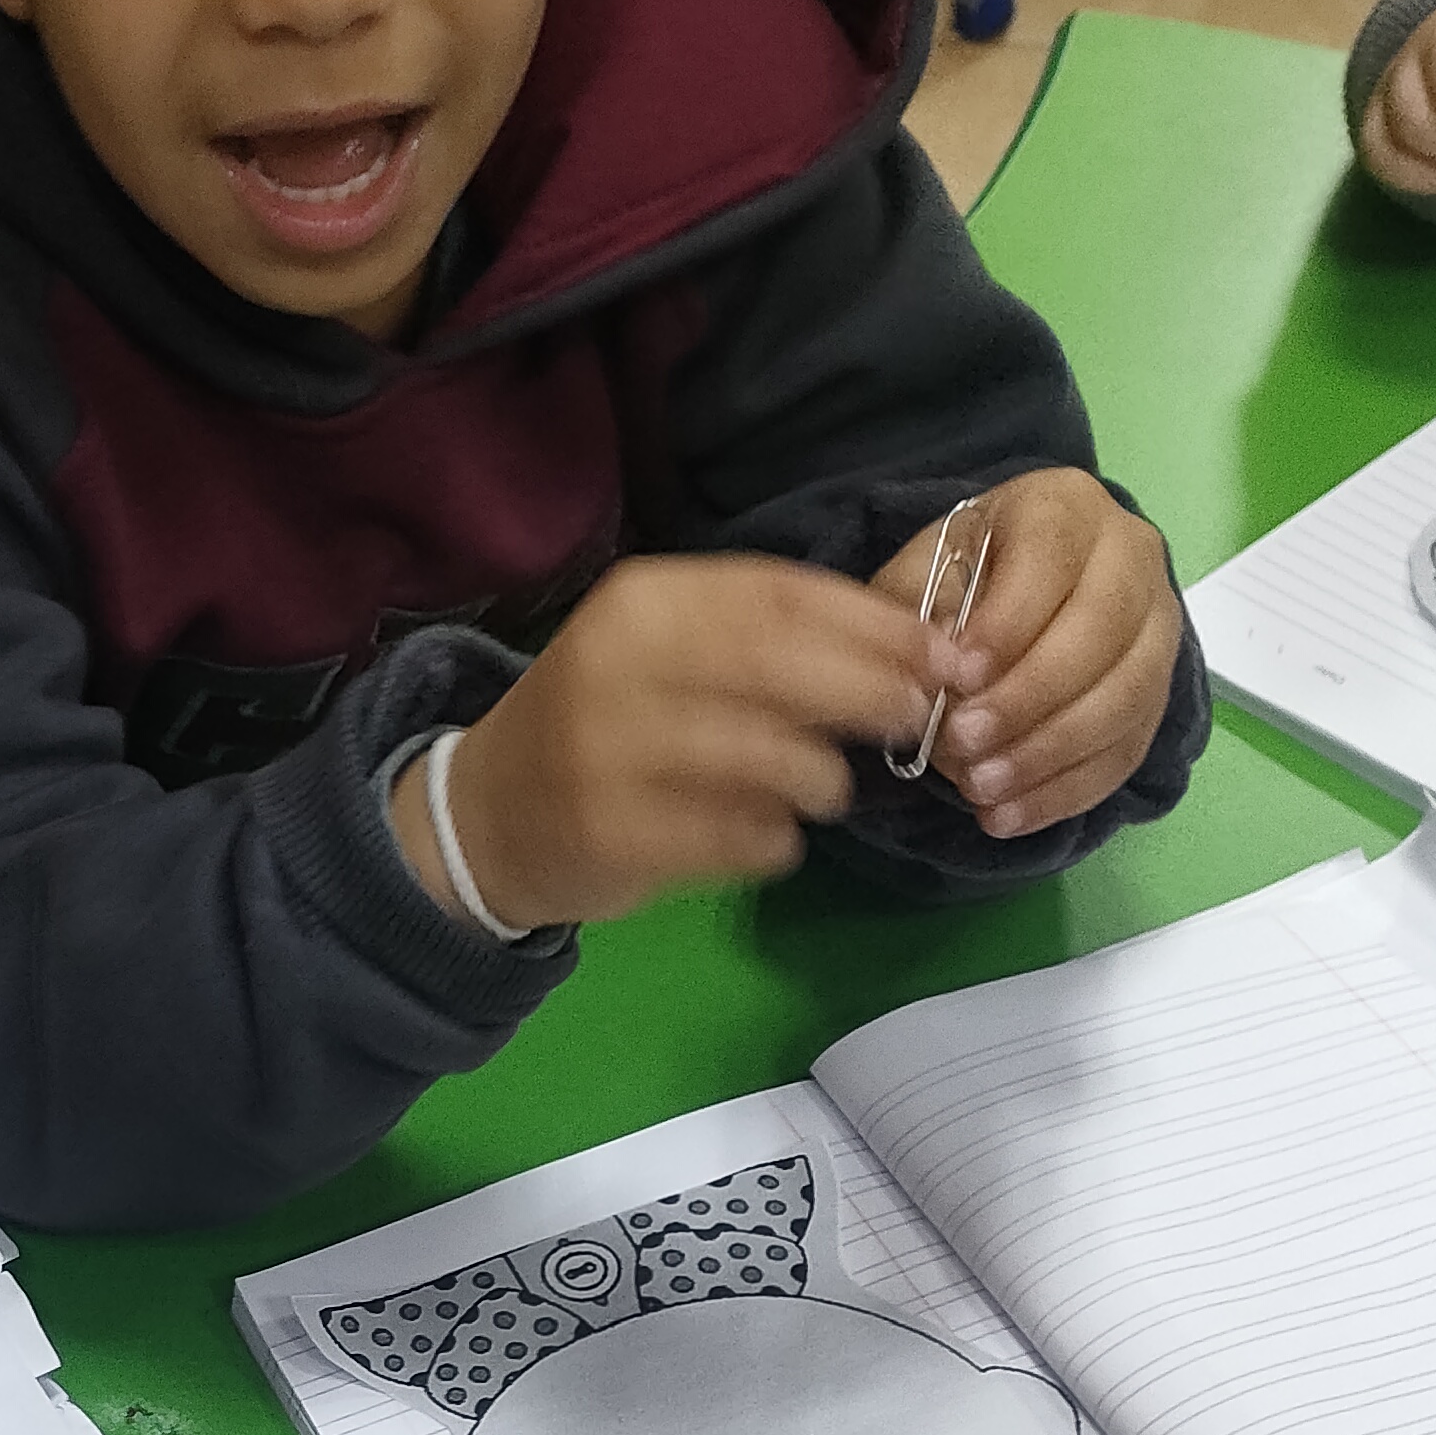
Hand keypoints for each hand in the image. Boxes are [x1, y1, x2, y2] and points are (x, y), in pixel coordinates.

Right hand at [400, 550, 946, 930]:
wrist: (488, 813)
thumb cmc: (607, 722)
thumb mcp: (668, 648)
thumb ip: (767, 637)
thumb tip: (908, 645)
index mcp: (643, 602)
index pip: (782, 594)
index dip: (876, 624)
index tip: (946, 653)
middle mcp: (621, 664)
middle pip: (783, 667)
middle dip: (869, 694)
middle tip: (915, 720)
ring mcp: (611, 752)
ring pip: (769, 758)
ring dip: (823, 779)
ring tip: (826, 790)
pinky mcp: (613, 834)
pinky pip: (737, 837)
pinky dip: (774, 840)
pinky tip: (772, 836)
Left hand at [908, 470, 1185, 840]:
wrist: (1028, 582)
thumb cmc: (971, 570)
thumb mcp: (929, 568)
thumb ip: (922, 611)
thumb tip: (934, 679)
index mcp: (1068, 508)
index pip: (1051, 558)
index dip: (1008, 623)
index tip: (957, 676)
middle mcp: (1132, 558)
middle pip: (1101, 632)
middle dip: (1028, 699)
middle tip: (962, 745)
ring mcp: (1158, 628)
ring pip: (1125, 698)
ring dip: (1049, 755)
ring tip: (981, 790)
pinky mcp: (1158, 694)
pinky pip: (1127, 751)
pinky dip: (1066, 792)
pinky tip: (1009, 817)